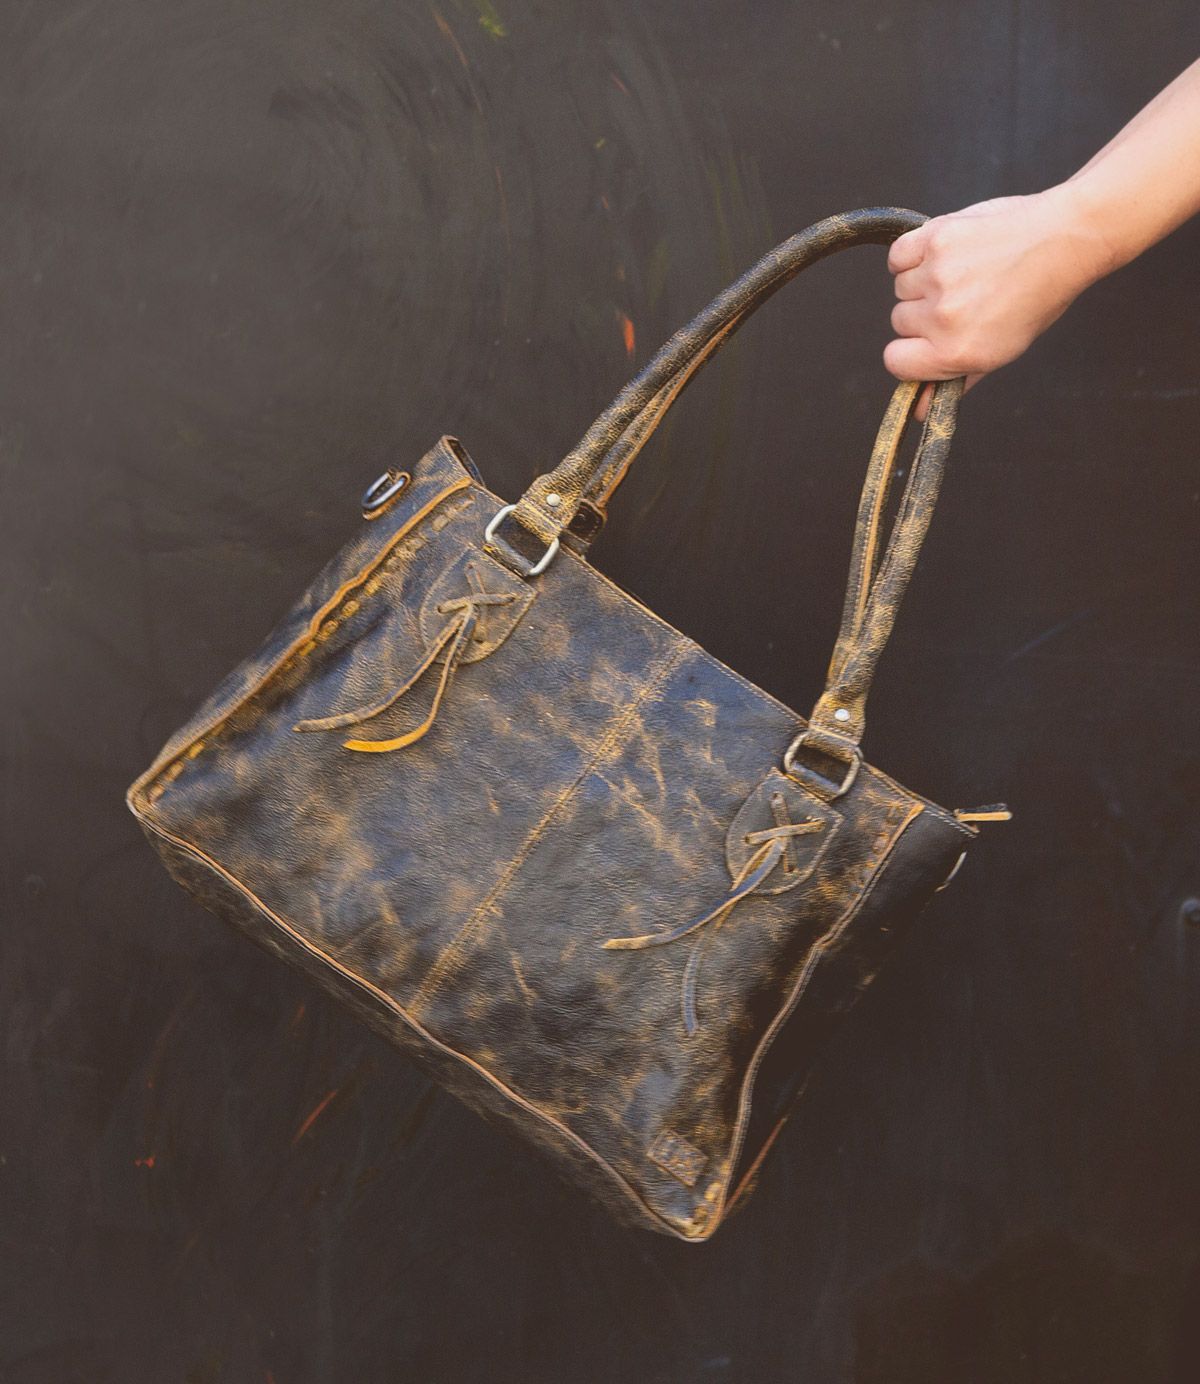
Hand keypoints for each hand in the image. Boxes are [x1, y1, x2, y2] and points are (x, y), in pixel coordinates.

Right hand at [884, 185, 1117, 417]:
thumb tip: (918, 407)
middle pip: (900, 321)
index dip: (910, 351)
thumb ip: (957, 379)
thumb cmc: (1037, 295)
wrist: (1063, 241)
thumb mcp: (1002, 351)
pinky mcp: (936, 238)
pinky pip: (898, 255)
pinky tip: (943, 254)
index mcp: (956, 351)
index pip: (896, 361)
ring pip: (901, 287)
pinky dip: (912, 254)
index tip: (926, 340)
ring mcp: (937, 275)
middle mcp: (943, 316)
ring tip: (962, 272)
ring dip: (922, 280)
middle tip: (962, 298)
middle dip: (924, 312)